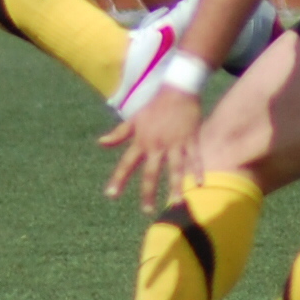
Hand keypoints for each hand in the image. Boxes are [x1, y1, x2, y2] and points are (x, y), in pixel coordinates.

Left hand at [101, 86, 206, 210]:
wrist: (177, 89)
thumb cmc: (154, 106)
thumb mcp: (134, 119)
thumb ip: (118, 134)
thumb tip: (100, 143)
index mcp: (142, 141)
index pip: (127, 163)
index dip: (118, 179)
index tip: (111, 195)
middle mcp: (157, 144)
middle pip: (151, 172)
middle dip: (148, 192)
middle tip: (146, 210)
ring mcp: (175, 143)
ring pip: (175, 168)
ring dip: (175, 186)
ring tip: (176, 203)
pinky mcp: (191, 139)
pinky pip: (195, 157)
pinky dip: (197, 170)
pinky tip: (199, 184)